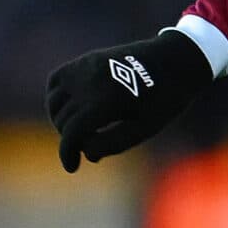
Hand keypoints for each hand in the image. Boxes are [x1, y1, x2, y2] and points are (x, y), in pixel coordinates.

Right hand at [46, 29, 214, 170]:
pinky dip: (57, 98)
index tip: (72, 168)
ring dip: (62, 120)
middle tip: (92, 145)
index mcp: (106, 100)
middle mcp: (89, 82)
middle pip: (64, 120)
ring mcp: (83, 68)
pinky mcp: (83, 60)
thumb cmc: (163, 99)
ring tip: (82, 130)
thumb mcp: (144, 128)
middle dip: (73, 138)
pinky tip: (72, 109)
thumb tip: (85, 153)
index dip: (68, 153)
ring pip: (54, 102)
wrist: (173, 62)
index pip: (73, 132)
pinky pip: (55, 82)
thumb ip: (113, 144)